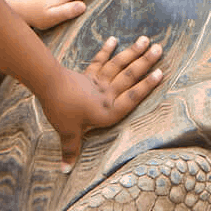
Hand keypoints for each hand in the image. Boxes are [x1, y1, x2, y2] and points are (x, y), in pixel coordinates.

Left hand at [41, 35, 163, 171]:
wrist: (49, 86)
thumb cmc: (62, 111)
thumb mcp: (68, 133)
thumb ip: (71, 150)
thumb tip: (66, 170)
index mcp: (108, 111)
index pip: (133, 98)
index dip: (147, 86)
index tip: (161, 72)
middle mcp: (107, 95)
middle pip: (129, 77)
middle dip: (146, 62)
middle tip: (160, 49)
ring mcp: (97, 82)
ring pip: (119, 65)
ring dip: (132, 52)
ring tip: (146, 40)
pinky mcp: (86, 75)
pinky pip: (99, 61)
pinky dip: (106, 50)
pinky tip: (114, 39)